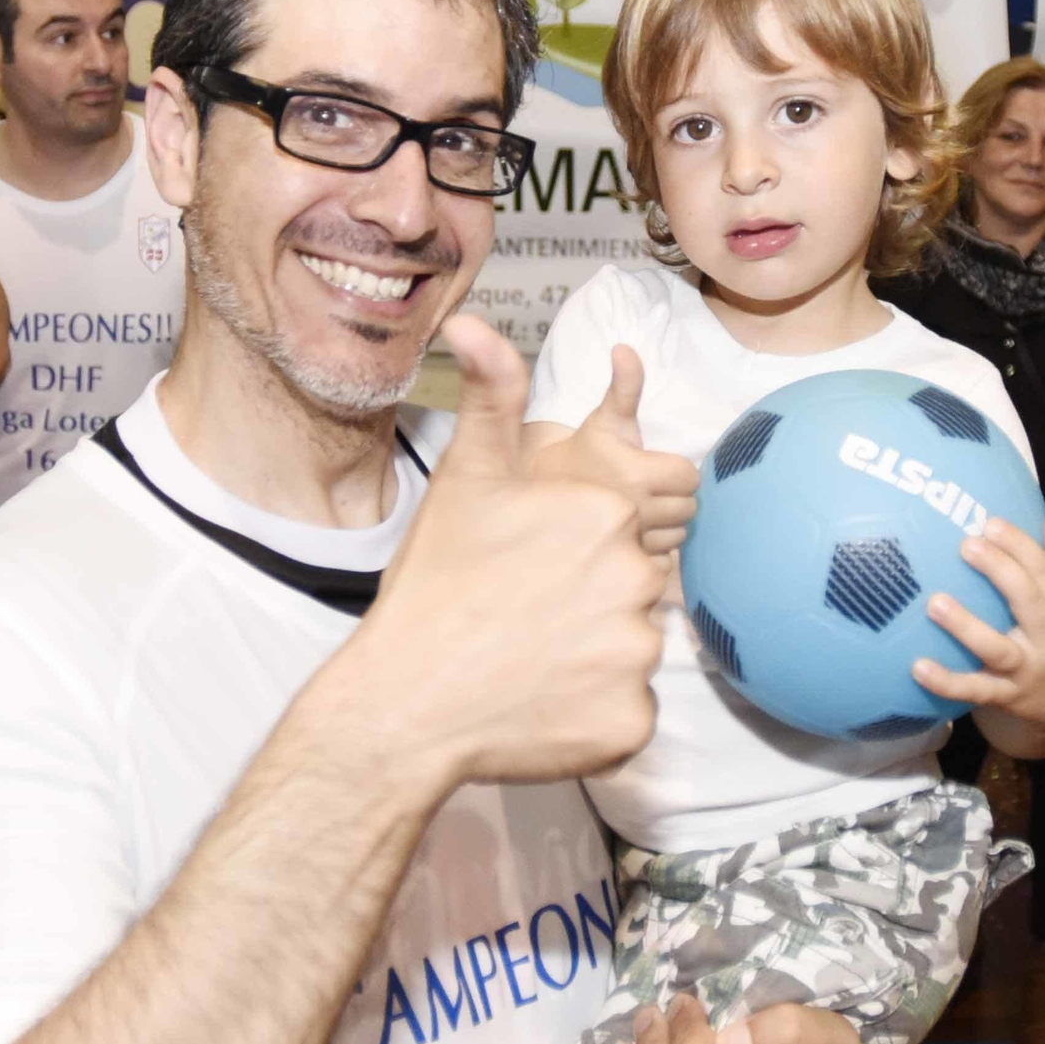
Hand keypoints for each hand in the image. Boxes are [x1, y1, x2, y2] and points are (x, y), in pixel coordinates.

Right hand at [364, 315, 664, 785]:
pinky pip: (630, 713)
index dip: (569, 553)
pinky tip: (542, 707)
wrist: (406, 699)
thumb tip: (472, 322)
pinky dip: (595, 715)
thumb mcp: (465, 478)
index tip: (525, 572)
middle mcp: (638, 577)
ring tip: (528, 663)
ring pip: (631, 650)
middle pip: (630, 590)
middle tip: (523, 620)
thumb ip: (490, 395)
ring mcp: (638, 655)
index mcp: (608, 512)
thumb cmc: (435, 585)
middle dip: (587, 604)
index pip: (620, 533)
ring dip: (592, 660)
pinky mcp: (633, 721)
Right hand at [529, 344, 698, 555]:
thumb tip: (626, 347)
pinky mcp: (627, 574)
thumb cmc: (572, 461)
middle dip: (672, 501)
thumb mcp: (600, 422)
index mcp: (635, 474)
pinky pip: (663, 568)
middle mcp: (636, 514)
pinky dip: (652, 559)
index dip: (674, 473)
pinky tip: (628, 547)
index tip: (648, 472)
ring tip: (633, 520)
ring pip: (677, 539)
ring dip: (663, 530)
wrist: (527, 508)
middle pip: (689, 510)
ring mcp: (632, 550)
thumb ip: (623, 389)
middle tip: (641, 495)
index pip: (689, 478)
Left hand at [914, 514, 1044, 740]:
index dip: (1021, 546)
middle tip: (967, 545)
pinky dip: (947, 682)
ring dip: (966, 626)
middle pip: (1029, 601)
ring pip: (997, 648)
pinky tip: (918, 667)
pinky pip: (975, 690)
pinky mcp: (1005, 698)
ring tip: (935, 602)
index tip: (990, 523)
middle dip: (1000, 571)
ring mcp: (1026, 671)